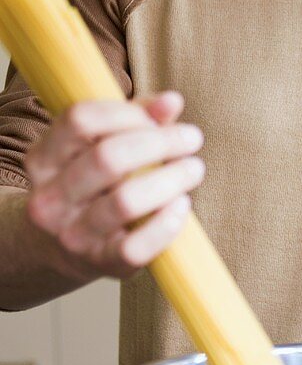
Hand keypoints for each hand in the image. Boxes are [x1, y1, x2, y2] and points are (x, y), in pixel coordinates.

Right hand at [25, 91, 204, 278]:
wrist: (62, 248)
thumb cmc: (93, 186)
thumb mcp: (100, 147)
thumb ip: (137, 119)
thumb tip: (171, 101)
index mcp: (44, 159)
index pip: (80, 120)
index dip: (128, 113)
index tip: (159, 117)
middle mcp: (50, 198)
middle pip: (107, 158)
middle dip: (160, 142)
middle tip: (192, 138)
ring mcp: (72, 235)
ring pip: (125, 201)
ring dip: (171, 179)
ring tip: (194, 169)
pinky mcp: (100, 263)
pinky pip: (136, 246)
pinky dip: (166, 224)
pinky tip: (182, 205)